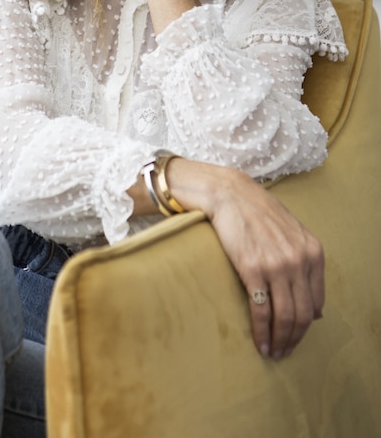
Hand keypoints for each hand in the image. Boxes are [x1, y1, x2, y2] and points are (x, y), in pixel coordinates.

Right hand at [165, 159, 324, 359]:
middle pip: (302, 314)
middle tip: (284, 352)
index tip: (295, 337)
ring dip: (280, 341)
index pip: (316, 304)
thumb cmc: (259, 213)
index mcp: (313, 253)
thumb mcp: (294, 235)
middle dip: (294, 339)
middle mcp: (299, 260)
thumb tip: (317, 311)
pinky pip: (262, 310)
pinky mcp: (252, 268)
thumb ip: (308, 267)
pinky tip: (259, 342)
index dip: (306, 327)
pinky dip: (262, 332)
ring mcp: (277, 265)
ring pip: (285, 317)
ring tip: (272, 352)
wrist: (230, 194)